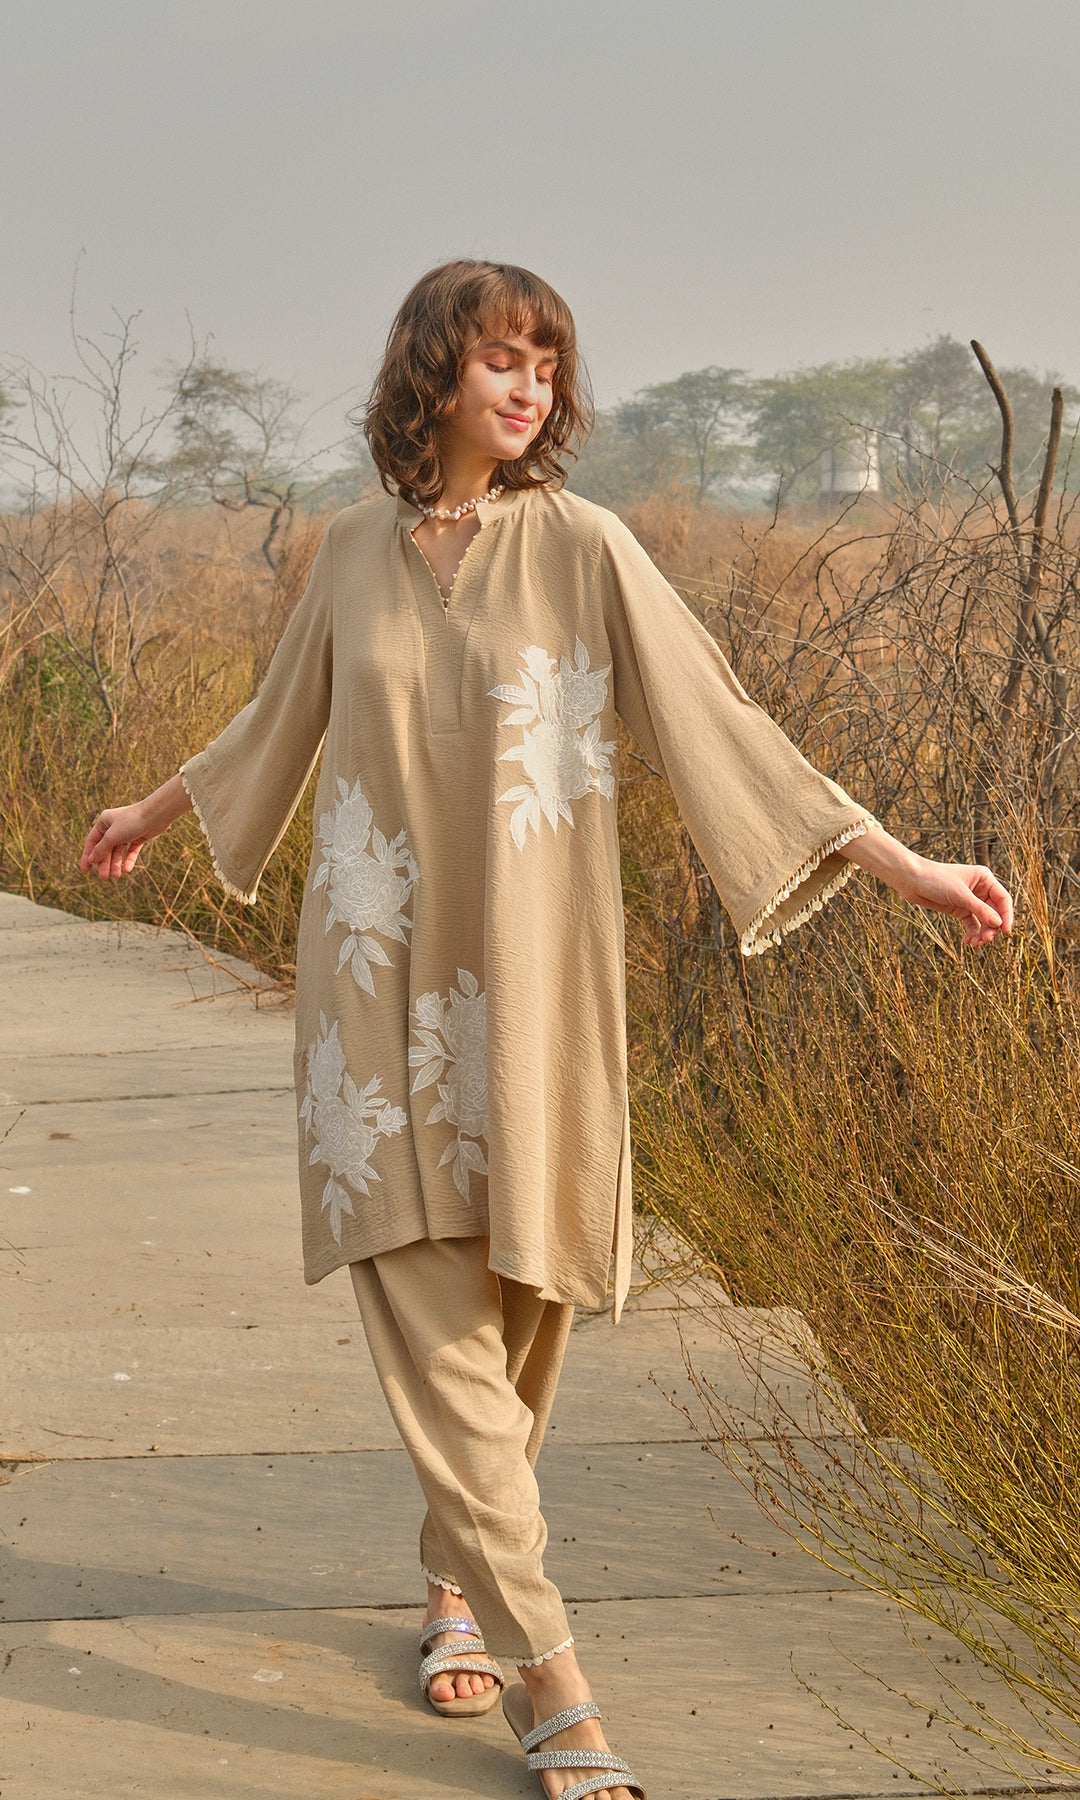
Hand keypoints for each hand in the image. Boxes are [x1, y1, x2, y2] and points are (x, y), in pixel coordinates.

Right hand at [80, 804, 150, 879]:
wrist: (156, 815)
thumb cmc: (132, 821)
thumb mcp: (112, 836)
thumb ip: (101, 848)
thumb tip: (91, 859)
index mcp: (104, 821)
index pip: (92, 841)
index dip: (88, 856)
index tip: (85, 871)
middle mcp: (114, 826)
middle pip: (106, 848)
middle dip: (104, 863)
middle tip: (104, 877)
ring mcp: (126, 832)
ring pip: (118, 851)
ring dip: (116, 863)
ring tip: (117, 876)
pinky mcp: (138, 836)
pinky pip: (131, 850)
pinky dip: (128, 860)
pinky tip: (127, 870)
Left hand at [838, 824, 1012, 947]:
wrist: (911, 880)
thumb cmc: (935, 880)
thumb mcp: (960, 895)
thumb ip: (980, 909)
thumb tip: (998, 924)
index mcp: (985, 879)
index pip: (1003, 899)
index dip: (1007, 916)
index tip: (1005, 932)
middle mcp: (980, 889)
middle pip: (994, 913)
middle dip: (991, 928)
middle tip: (985, 940)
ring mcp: (970, 900)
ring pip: (984, 921)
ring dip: (982, 933)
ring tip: (974, 944)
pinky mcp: (959, 909)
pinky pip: (972, 924)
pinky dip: (972, 933)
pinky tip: (967, 942)